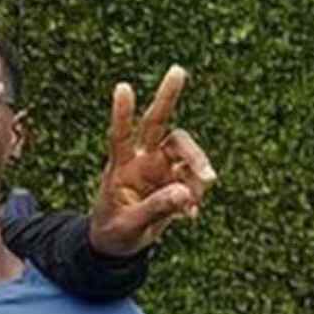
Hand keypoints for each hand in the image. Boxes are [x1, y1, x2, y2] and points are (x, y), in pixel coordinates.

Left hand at [88, 65, 216, 254]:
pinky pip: (197, 179)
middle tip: (178, 69)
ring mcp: (161, 167)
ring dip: (198, 165)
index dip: (122, 113)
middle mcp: (142, 160)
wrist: (120, 244)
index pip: (120, 136)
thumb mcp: (129, 225)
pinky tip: (190, 216)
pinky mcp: (178, 180)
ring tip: (198, 196)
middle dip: (167, 96)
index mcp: (120, 167)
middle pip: (158, 122)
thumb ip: (155, 208)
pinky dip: (198, 195)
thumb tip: (185, 192)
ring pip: (186, 150)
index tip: (122, 86)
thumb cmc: (114, 231)